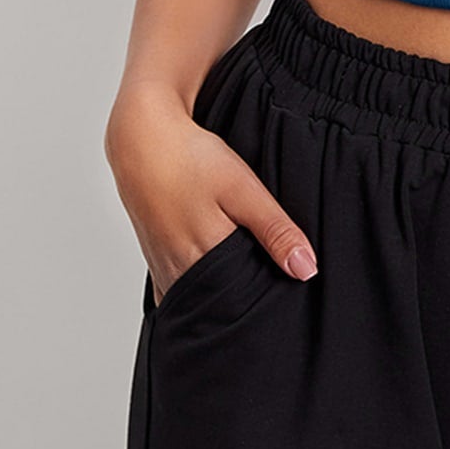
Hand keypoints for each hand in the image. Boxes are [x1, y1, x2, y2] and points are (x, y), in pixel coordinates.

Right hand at [105, 82, 317, 306]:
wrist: (143, 143)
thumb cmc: (191, 161)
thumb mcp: (243, 190)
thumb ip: (275, 230)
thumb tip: (306, 269)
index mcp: (206, 262)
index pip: (244, 304)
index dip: (266, 300)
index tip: (284, 290)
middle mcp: (181, 276)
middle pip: (223, 305)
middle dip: (246, 302)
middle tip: (266, 281)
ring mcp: (165, 272)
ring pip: (202, 299)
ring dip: (223, 294)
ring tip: (244, 277)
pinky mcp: (157, 263)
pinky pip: (182, 291)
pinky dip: (200, 288)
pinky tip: (214, 273)